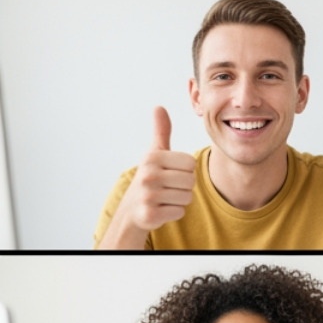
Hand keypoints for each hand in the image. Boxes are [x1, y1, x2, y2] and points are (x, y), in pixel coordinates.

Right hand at [117, 107, 196, 231]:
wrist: (131, 209)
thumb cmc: (149, 178)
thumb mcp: (154, 153)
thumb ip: (161, 131)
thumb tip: (159, 107)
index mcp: (151, 158)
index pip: (191, 163)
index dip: (185, 170)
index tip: (169, 172)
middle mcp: (147, 175)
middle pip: (191, 180)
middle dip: (183, 186)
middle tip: (166, 187)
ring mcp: (147, 196)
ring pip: (187, 197)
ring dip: (179, 200)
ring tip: (163, 198)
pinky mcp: (149, 215)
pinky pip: (180, 212)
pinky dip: (173, 212)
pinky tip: (160, 209)